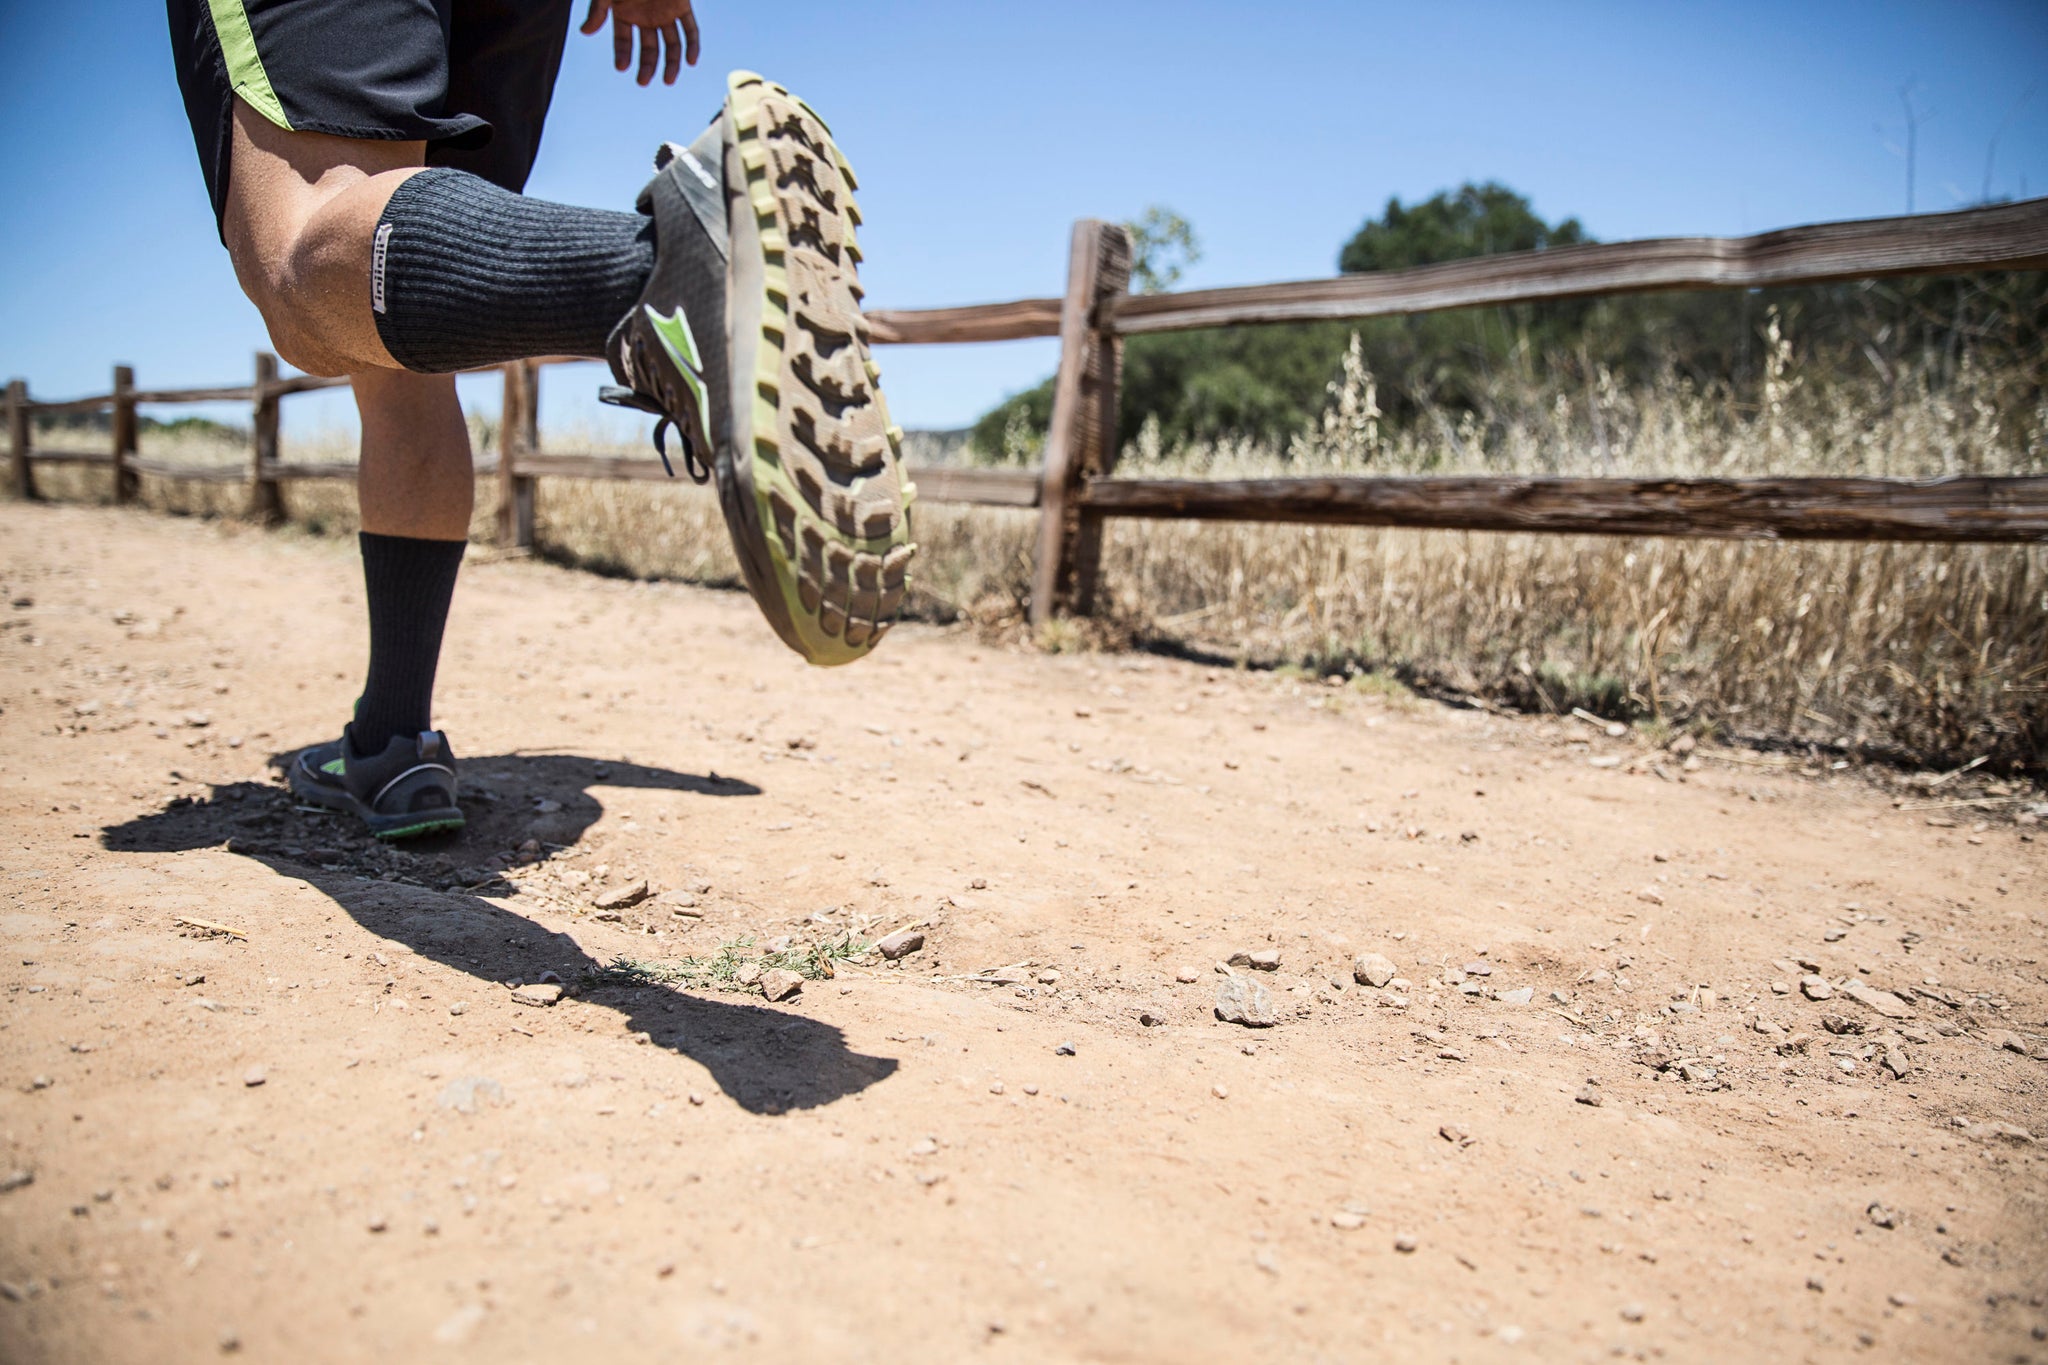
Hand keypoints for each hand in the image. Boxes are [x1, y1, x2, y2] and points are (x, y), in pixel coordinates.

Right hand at [580, 0, 699, 86]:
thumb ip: (598, 10)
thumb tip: (585, 32)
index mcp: (625, 13)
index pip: (624, 41)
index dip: (622, 54)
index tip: (621, 68)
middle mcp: (646, 16)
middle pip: (649, 48)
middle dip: (647, 65)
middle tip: (643, 82)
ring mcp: (665, 12)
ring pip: (671, 44)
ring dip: (671, 63)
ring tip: (668, 80)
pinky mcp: (682, 6)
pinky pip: (690, 30)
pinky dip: (692, 45)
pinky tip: (690, 62)